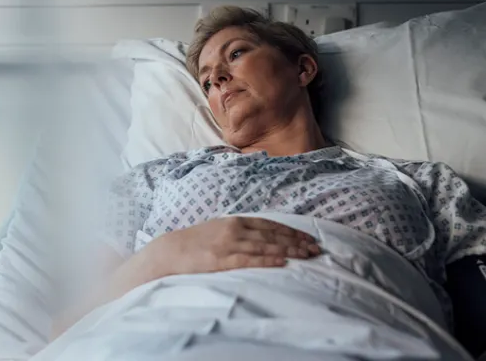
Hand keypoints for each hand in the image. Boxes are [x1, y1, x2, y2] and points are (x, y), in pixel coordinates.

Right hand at [141, 216, 320, 276]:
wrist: (169, 251)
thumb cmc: (195, 242)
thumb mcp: (219, 230)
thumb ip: (239, 231)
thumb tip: (262, 237)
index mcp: (235, 221)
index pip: (270, 224)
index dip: (291, 231)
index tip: (308, 238)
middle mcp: (235, 229)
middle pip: (272, 235)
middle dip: (296, 242)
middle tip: (315, 249)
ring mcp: (228, 244)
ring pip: (265, 246)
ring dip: (288, 251)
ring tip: (306, 256)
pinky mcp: (222, 260)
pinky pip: (249, 260)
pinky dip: (267, 260)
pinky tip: (282, 263)